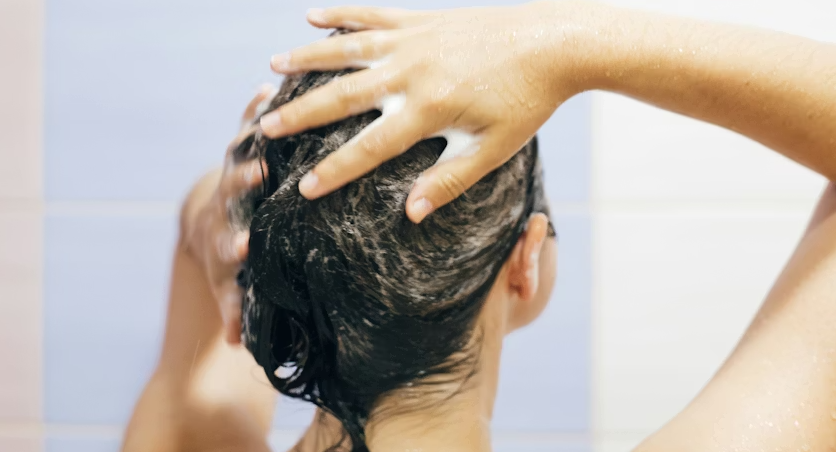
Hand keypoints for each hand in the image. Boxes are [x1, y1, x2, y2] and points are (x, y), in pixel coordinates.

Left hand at [180, 85, 274, 343]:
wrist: (207, 221)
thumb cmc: (223, 258)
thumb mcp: (225, 283)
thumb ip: (232, 309)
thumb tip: (237, 346)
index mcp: (225, 237)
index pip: (229, 242)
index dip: (235, 245)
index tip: (244, 248)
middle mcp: (226, 201)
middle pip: (231, 191)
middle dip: (242, 183)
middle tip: (256, 174)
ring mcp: (230, 171)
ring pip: (238, 151)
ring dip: (252, 134)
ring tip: (271, 117)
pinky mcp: (238, 149)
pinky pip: (245, 126)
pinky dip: (252, 108)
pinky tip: (266, 87)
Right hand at [260, 1, 594, 221]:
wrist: (554, 43)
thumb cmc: (527, 103)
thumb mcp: (493, 150)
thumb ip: (449, 181)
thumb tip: (411, 214)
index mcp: (428, 109)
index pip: (369, 147)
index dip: (334, 170)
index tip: (302, 188)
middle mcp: (412, 71)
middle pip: (343, 95)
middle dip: (301, 114)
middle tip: (264, 126)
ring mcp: (415, 40)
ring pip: (348, 49)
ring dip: (308, 57)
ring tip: (274, 64)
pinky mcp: (423, 19)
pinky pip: (373, 14)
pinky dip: (341, 14)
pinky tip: (312, 15)